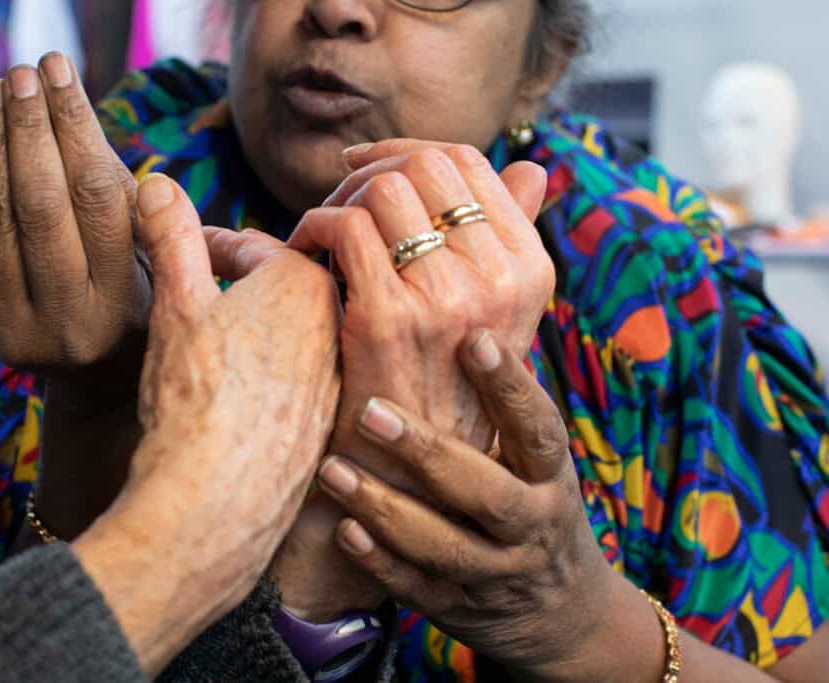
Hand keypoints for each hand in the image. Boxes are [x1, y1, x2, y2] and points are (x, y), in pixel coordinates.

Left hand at [0, 53, 146, 407]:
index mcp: (128, 306)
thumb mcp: (163, 267)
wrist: (109, 390)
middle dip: (32, 130)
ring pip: (3, 221)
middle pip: (44, 208)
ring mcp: (26, 332)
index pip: (99, 203)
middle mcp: (74, 324)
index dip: (77, 132)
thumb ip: (135, 209)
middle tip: (27, 71)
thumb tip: (80, 131)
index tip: (65, 76)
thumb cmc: (148, 310)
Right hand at [73, 174, 341, 677]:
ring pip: (289, 334)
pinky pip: (295, 380)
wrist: (216, 506)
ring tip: (207, 352)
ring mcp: (339, 379)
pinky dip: (264, 375)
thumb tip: (155, 180)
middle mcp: (339, 327)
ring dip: (251, 331)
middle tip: (192, 297)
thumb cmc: (194, 400)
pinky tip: (232, 401)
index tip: (178, 256)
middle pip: (280, 287)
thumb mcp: (176, 305)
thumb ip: (170, 236)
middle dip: (235, 284)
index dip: (204, 247)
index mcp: (306, 282)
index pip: (253, 245)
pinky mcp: (331, 424)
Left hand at [270, 140, 554, 619]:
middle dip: (363, 175)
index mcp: (530, 276)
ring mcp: (449, 304)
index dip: (409, 153)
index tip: (370, 172)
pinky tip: (298, 262)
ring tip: (315, 240)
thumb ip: (512, 255)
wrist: (469, 524)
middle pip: (420, 171)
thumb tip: (532, 171)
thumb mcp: (511, 338)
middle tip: (335, 206)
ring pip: (379, 197)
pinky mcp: (388, 337)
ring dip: (331, 207)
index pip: (469, 165)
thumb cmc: (472, 418)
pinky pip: (340, 236)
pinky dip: (308, 234)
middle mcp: (499, 286)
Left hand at [315, 328, 613, 677]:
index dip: (510, 387)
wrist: (563, 614)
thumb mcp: (537, 465)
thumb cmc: (534, 508)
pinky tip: (343, 530)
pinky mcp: (458, 609)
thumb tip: (459, 322)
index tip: (473, 338)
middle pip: (485, 492)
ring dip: (385, 509)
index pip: (539, 430)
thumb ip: (500, 412)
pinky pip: (417, 590)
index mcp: (551, 478)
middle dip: (427, 452)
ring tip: (332, 470)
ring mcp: (496, 574)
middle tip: (370, 411)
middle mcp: (531, 526)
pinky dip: (380, 563)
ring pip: (443, 546)